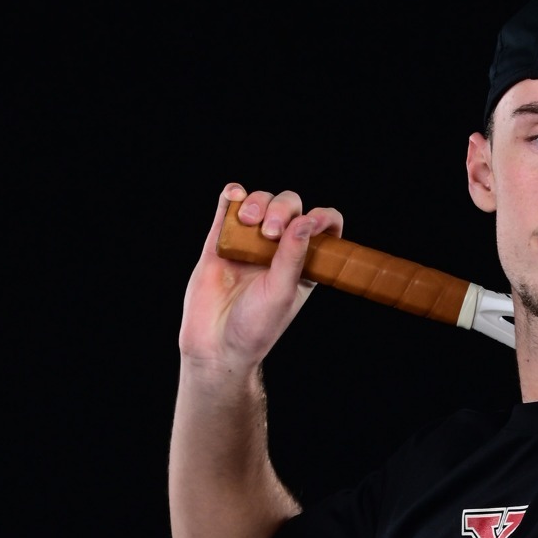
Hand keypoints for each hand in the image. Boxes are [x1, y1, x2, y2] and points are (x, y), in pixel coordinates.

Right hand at [180, 183, 344, 373]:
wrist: (215, 343)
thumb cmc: (255, 326)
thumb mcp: (282, 292)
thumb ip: (293, 256)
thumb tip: (307, 220)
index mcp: (303, 262)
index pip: (322, 228)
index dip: (322, 218)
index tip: (313, 221)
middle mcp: (278, 249)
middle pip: (289, 207)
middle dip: (281, 209)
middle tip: (269, 232)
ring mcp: (248, 243)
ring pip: (259, 202)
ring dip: (257, 202)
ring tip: (249, 222)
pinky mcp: (220, 241)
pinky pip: (228, 208)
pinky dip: (232, 194)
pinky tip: (234, 194)